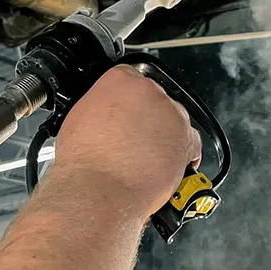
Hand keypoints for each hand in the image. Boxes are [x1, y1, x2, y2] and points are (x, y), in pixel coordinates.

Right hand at [51, 65, 202, 218]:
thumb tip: (105, 117)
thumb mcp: (80, 119)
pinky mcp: (185, 137)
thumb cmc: (85, 161)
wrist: (98, 190)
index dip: (127, 102)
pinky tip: (169, 163)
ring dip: (164, 135)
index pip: (130, 78)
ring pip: (172, 120)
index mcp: (120, 80)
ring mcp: (170, 113)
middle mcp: (148, 91)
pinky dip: (182, 153)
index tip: (126, 114)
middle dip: (146, 119)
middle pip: (153, 100)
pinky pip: (191, 142)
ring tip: (146, 158)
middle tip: (133, 140)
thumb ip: (100, 108)